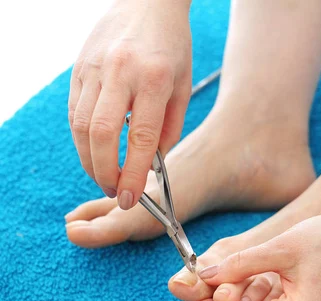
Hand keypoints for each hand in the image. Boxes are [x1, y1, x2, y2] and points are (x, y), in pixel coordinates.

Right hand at [68, 0, 191, 208]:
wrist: (148, 3)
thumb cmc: (172, 48)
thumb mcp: (182, 87)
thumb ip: (167, 128)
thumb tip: (151, 164)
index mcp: (154, 79)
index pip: (140, 137)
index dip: (133, 174)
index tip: (130, 199)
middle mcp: (120, 72)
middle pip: (100, 135)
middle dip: (104, 172)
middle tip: (115, 190)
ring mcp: (94, 68)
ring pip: (79, 125)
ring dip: (88, 159)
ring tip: (104, 175)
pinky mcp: (78, 67)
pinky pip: (74, 111)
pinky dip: (81, 137)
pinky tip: (94, 149)